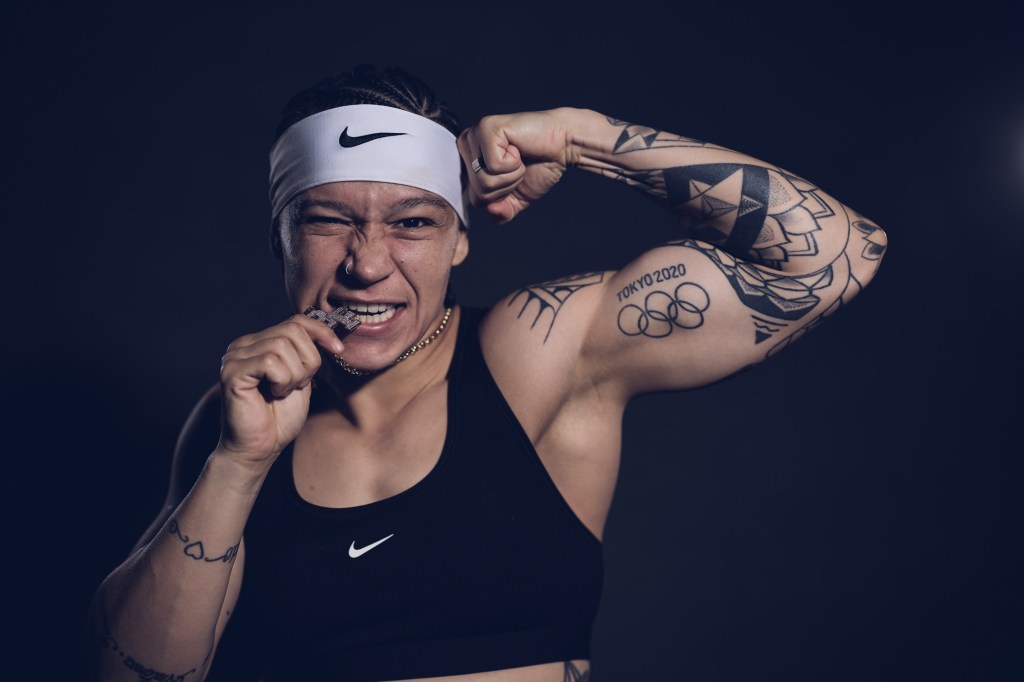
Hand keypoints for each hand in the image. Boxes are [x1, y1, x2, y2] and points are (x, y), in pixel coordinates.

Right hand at [216, 314, 344, 471]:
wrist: (260, 448)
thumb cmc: (279, 417)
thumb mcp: (302, 377)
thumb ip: (307, 353)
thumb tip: (328, 332)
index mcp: (259, 343)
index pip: (296, 321)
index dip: (322, 332)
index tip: (339, 349)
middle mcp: (243, 345)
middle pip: (292, 331)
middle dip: (308, 360)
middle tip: (299, 384)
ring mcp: (234, 357)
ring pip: (283, 346)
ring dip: (295, 374)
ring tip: (283, 391)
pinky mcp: (231, 372)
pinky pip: (270, 361)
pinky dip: (282, 380)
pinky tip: (274, 394)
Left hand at [457, 108, 574, 222]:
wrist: (563, 146)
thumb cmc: (539, 166)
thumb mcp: (516, 199)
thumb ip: (500, 213)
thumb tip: (491, 210)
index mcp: (468, 161)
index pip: (473, 199)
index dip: (500, 197)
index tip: (512, 177)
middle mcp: (466, 145)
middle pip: (477, 192)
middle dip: (506, 186)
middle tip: (518, 166)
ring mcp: (474, 135)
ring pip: (484, 180)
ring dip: (511, 175)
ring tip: (519, 158)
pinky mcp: (487, 128)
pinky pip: (493, 165)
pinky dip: (513, 164)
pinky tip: (518, 148)